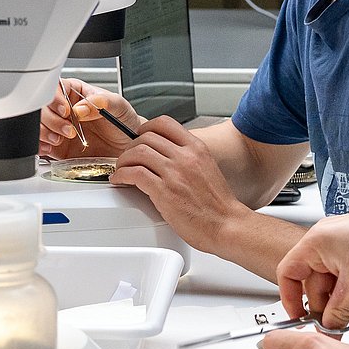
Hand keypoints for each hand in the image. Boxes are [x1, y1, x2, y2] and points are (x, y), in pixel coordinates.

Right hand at [38, 78, 140, 158]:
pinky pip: (39, 144)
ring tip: (60, 139)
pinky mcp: (56, 146)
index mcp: (76, 92)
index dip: (55, 98)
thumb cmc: (123, 121)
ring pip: (37, 125)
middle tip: (68, 129)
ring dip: (44, 132)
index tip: (65, 110)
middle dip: (51, 119)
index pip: (55, 88)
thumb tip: (81, 107)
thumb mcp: (119, 106)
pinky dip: (40, 146)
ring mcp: (58, 128)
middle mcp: (64, 109)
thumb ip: (102, 102)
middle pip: (42, 107)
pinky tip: (52, 147)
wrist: (127, 147)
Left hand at [109, 118, 245, 251]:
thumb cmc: (218, 205)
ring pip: (137, 153)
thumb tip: (167, 155)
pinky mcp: (164, 191)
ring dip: (123, 161)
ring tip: (121, 169)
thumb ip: (188, 158)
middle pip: (146, 137)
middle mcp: (185, 156)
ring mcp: (174, 173)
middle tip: (128, 158)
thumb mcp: (207, 168)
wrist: (227, 225)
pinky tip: (120, 180)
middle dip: (131, 146)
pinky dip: (122, 175)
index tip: (138, 136)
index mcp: (197, 148)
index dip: (145, 128)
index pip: (164, 123)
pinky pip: (134, 174)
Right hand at [275, 209, 348, 334]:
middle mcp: (325, 245)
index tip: (300, 318)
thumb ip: (339, 310)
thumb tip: (328, 326)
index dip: (291, 298)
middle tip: (345, 329)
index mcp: (315, 244)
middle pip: (320, 287)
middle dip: (338, 310)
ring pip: (342, 287)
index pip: (289, 273)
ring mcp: (343, 250)